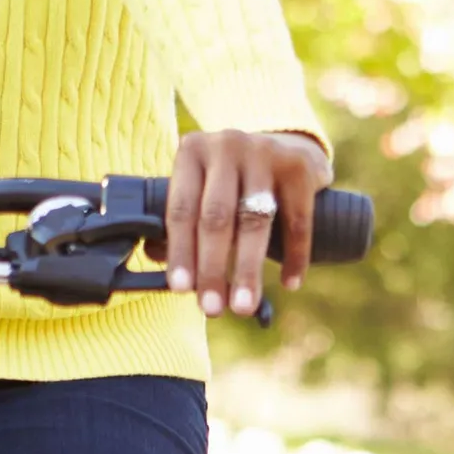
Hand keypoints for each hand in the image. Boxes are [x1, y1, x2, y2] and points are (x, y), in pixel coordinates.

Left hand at [164, 130, 331, 318]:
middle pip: (216, 216)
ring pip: (254, 221)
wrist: (290, 146)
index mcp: (192, 151)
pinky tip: (289, 283)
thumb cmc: (234, 180)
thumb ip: (182, 220)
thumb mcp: (203, 187)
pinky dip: (294, 256)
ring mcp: (265, 152)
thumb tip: (154, 258)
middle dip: (213, 267)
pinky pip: (297, 220)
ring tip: (244, 305)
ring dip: (249, 269)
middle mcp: (227, 145)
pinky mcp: (299, 165)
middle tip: (212, 308)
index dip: (180, 251)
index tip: (181, 289)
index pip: (181, 208)